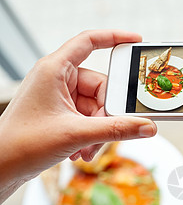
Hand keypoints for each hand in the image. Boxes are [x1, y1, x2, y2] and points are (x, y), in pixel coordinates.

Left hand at [0, 30, 156, 201]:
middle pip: (101, 86)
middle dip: (107, 114)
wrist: (1, 167)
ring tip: (89, 147)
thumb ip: (117, 130)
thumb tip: (146, 126)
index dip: (115, 38)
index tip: (136, 41)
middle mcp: (58, 79)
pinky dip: (91, 134)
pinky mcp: (62, 113)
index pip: (89, 42)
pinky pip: (89, 117)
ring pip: (97, 107)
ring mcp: (60, 97)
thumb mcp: (76, 134)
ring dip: (99, 130)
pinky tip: (84, 149)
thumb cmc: (22, 143)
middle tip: (106, 131)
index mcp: (55, 70)